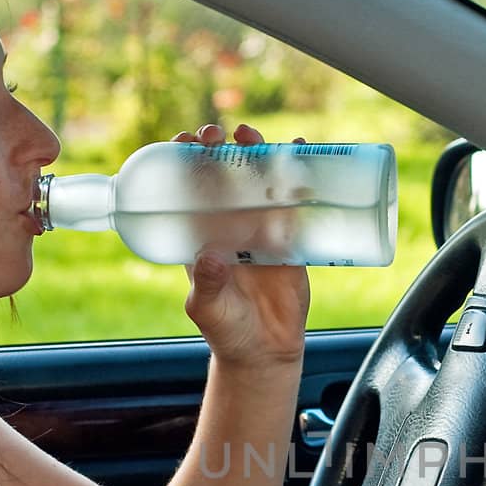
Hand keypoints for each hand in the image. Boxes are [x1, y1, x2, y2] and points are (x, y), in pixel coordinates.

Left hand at [174, 123, 310, 368]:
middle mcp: (229, 228)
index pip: (189, 191)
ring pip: (258, 184)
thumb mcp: (208, 309)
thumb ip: (207, 285)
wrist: (264, 351)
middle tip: (219, 133)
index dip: (185, 163)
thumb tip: (210, 257)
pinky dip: (298, 178)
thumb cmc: (227, 331)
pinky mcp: (290, 240)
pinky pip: (293, 204)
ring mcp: (260, 231)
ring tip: (253, 134)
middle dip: (221, 151)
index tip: (184, 141)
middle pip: (224, 179)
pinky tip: (300, 153)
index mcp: (201, 237)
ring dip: (257, 155)